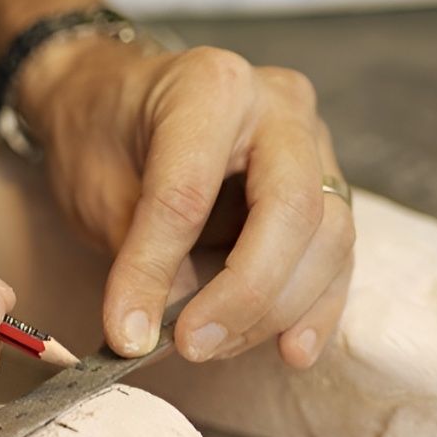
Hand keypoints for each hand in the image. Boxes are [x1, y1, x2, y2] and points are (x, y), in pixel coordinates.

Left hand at [18, 40, 353, 368]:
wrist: (122, 100)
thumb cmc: (106, 133)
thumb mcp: (98, 188)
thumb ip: (138, 255)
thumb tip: (151, 335)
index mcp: (211, 87)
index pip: (191, 192)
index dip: (157, 270)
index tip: (129, 332)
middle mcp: (279, 107)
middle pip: (292, 211)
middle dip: (246, 293)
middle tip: (194, 344)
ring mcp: (316, 146)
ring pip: (330, 238)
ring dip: (280, 309)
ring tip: (221, 346)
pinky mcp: (329, 187)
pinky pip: (338, 256)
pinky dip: (314, 308)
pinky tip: (290, 348)